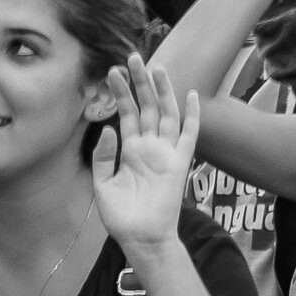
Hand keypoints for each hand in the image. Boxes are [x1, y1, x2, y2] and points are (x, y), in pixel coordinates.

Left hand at [93, 54, 199, 250]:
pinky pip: (189, 136)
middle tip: (132, 56)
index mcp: (131, 149)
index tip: (111, 71)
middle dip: (140, 82)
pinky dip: (192, 116)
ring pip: (166, 114)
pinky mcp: (179, 164)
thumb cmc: (122, 216)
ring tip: (154, 66)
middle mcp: (150, 146)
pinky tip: (191, 95)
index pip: (127, 113)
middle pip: (147, 106)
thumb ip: (104, 155)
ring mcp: (166, 153)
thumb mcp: (103, 184)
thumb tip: (108, 128)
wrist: (141, 239)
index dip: (120, 92)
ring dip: (161, 91)